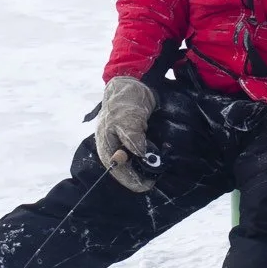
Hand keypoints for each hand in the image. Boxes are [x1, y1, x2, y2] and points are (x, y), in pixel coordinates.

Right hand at [95, 76, 156, 191]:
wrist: (133, 83)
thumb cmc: (125, 100)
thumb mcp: (127, 117)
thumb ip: (132, 137)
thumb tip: (140, 155)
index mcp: (106, 145)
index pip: (118, 171)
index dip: (132, 179)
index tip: (148, 184)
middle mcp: (114, 148)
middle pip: (126, 169)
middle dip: (140, 174)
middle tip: (156, 177)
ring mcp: (124, 144)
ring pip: (134, 163)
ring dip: (146, 166)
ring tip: (159, 167)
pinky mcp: (134, 139)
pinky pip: (141, 153)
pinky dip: (150, 156)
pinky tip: (159, 156)